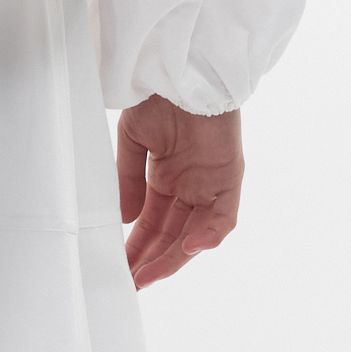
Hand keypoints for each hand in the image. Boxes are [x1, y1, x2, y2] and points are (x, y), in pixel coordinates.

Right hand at [116, 98, 243, 289]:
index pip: (152, 224)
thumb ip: (129, 182)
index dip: (138, 247)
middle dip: (152, 259)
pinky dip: (209, 235)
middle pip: (172, 235)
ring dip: (174, 257)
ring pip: (195, 233)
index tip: (120, 267)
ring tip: (149, 275)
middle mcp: (191, 185)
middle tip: (131, 281)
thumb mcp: (133, 143)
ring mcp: (211, 184)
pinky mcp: (230, 177)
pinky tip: (188, 249)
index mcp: (167, 178)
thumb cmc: (157, 97)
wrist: (180, 70)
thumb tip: (126, 220)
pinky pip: (224, 217)